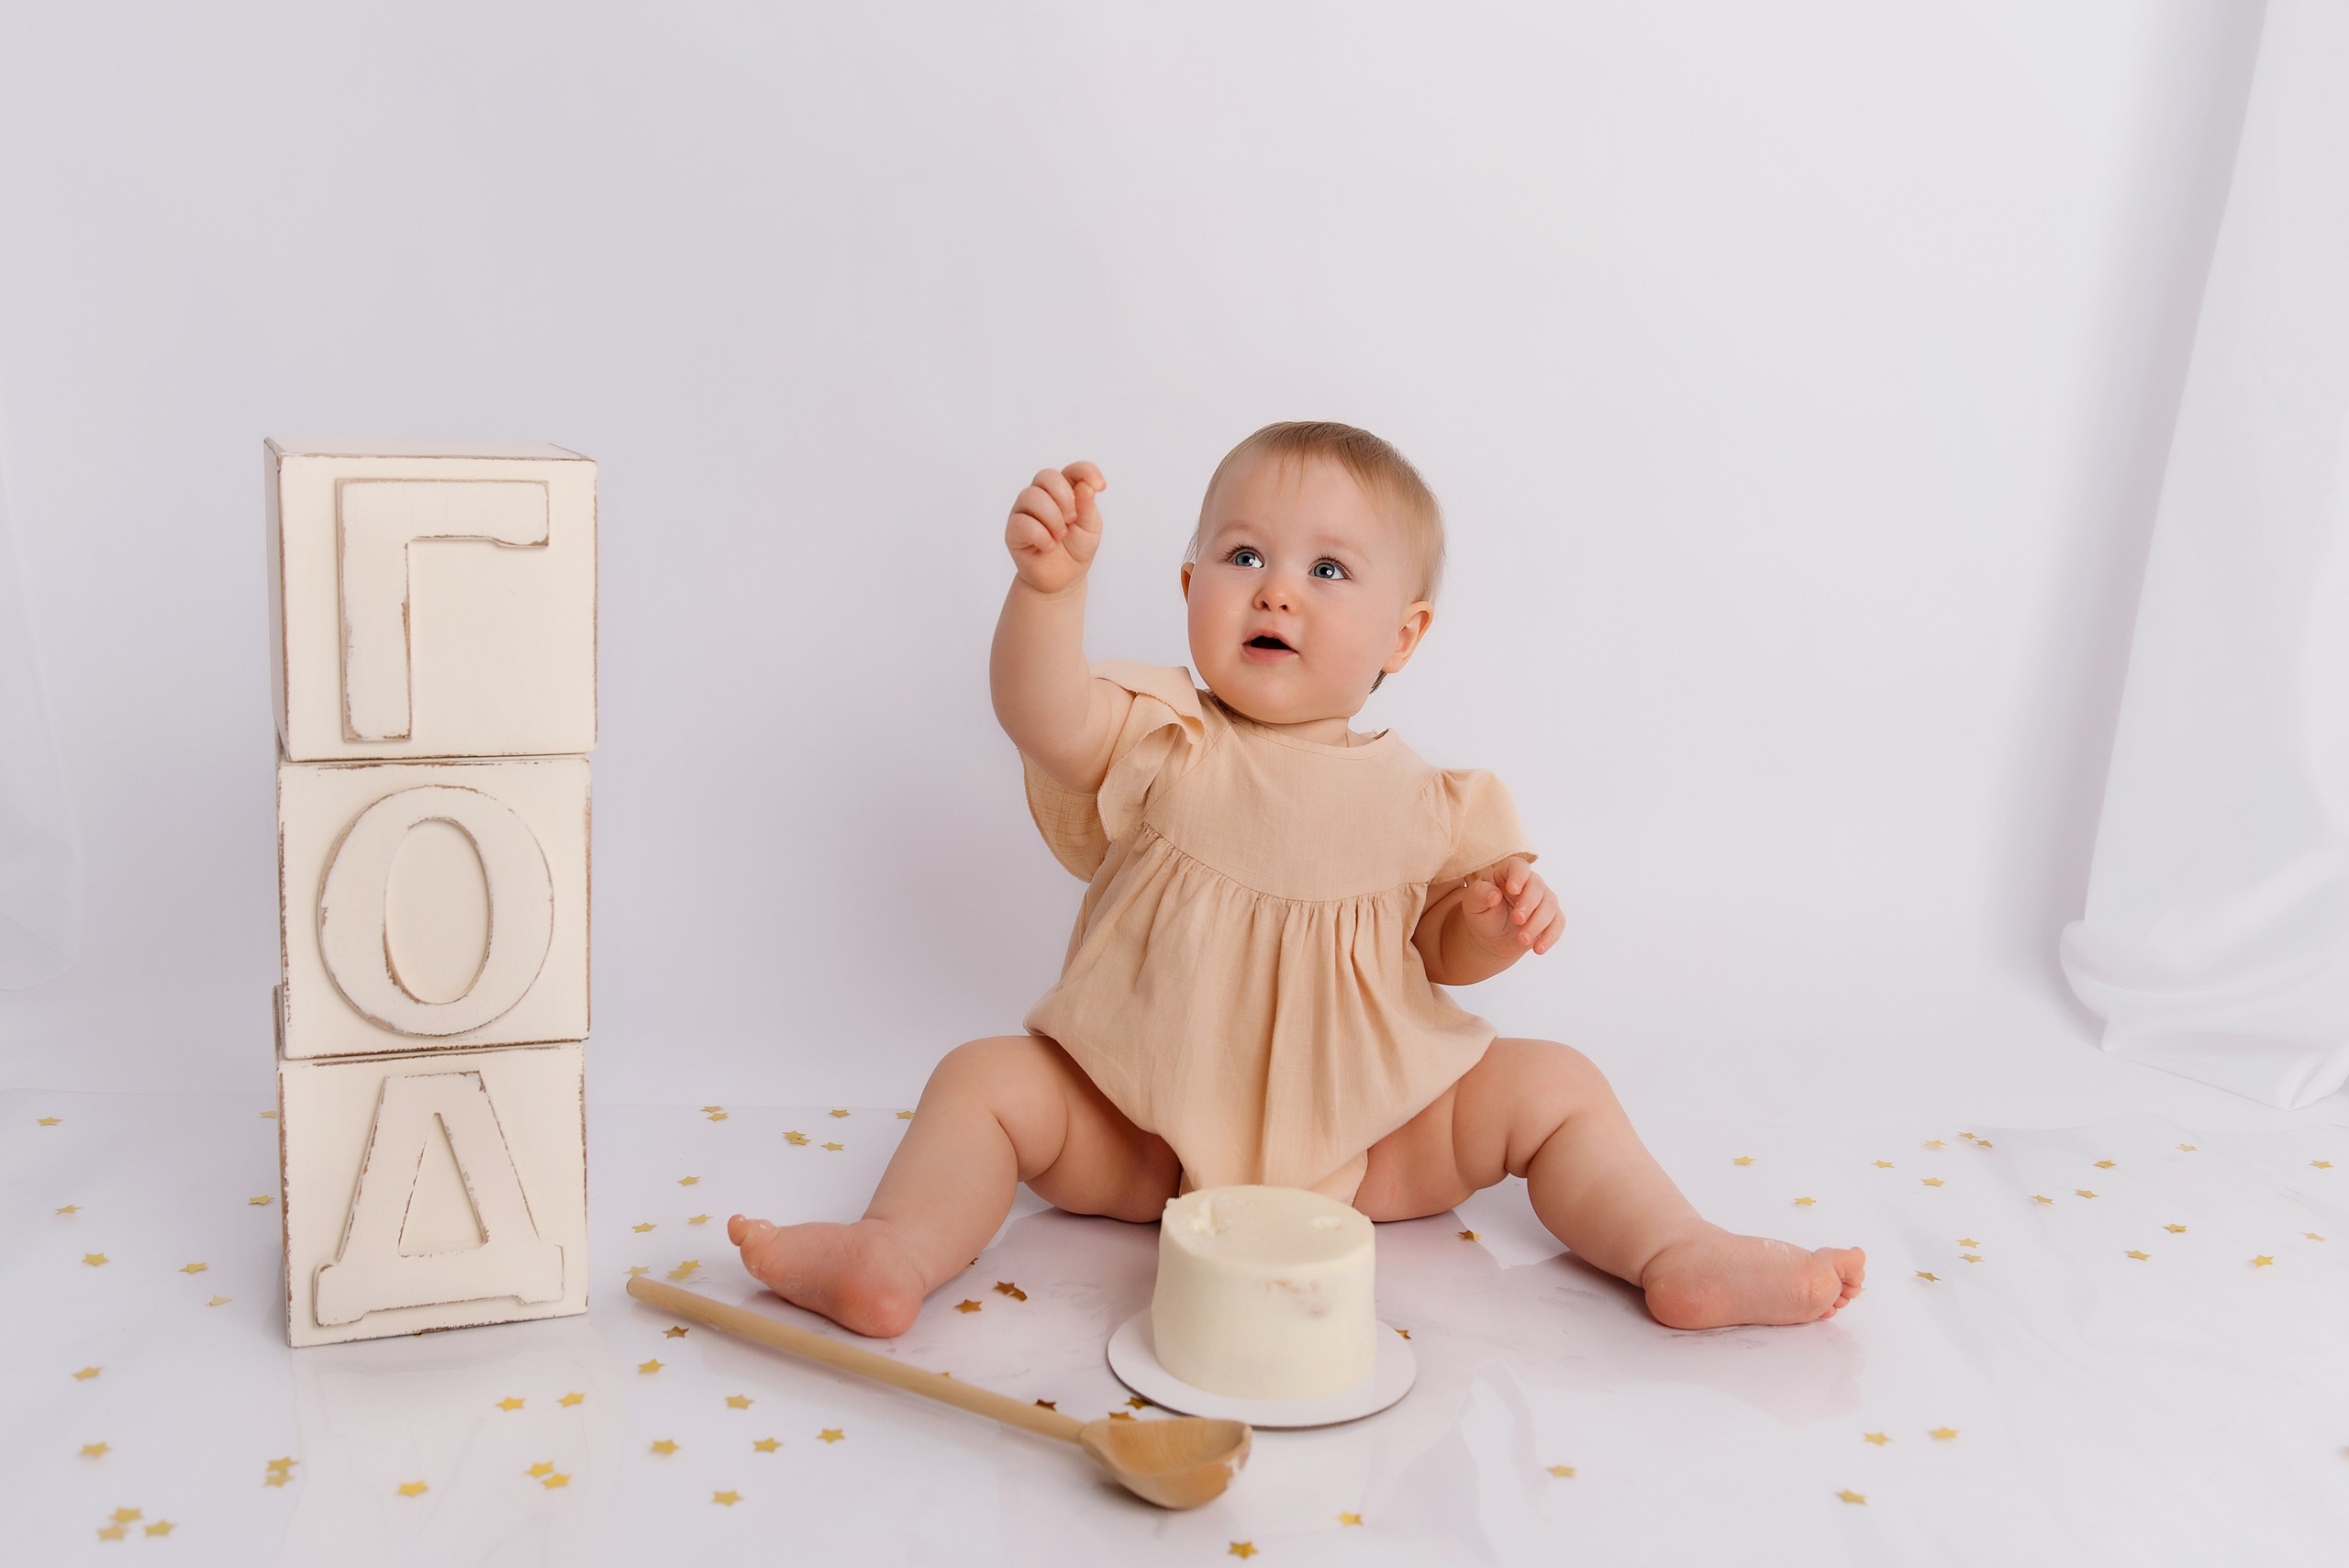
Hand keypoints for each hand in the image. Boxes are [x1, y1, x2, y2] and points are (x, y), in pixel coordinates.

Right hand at [1005, 462, 1106, 594]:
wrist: (1063, 578)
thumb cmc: (1076, 548)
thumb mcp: (1090, 527)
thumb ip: (1087, 506)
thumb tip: (1086, 486)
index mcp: (1064, 490)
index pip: (1073, 469)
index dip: (1086, 472)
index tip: (1101, 487)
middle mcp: (1041, 495)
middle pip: (1047, 476)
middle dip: (1065, 498)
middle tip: (1072, 520)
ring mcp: (1024, 510)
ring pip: (1032, 496)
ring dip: (1053, 518)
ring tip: (1060, 536)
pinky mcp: (1013, 529)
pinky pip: (1022, 522)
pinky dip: (1041, 535)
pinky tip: (1049, 546)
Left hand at [1457, 857, 1562, 957]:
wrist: (1492, 937)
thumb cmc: (1481, 913)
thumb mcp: (1473, 904)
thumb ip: (1479, 895)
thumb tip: (1495, 895)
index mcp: (1508, 874)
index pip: (1518, 867)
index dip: (1518, 876)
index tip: (1513, 890)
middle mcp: (1529, 883)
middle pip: (1537, 886)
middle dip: (1529, 904)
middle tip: (1517, 920)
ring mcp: (1543, 899)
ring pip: (1550, 905)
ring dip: (1538, 924)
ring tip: (1522, 940)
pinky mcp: (1552, 917)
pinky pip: (1558, 923)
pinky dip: (1550, 936)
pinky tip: (1538, 949)